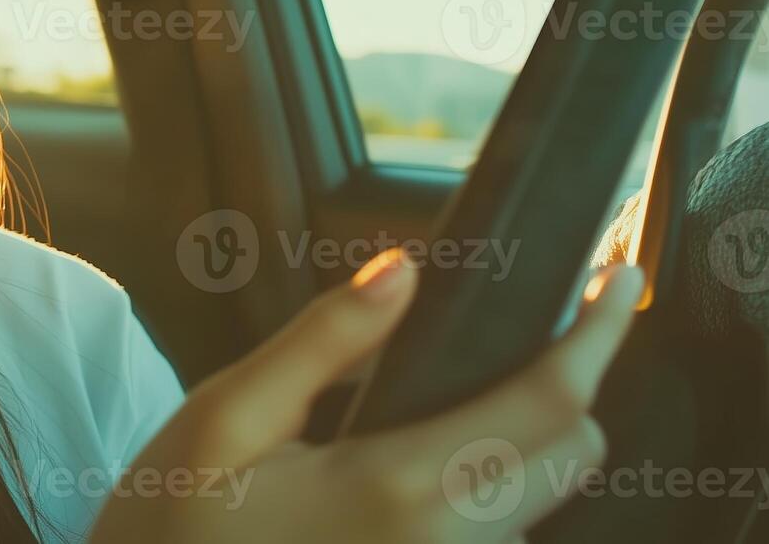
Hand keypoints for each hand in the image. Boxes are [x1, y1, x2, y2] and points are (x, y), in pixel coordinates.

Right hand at [89, 250, 643, 542]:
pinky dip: (487, 495)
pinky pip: (494, 542)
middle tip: (528, 332)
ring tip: (449, 404)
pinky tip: (414, 472)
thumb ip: (322, 341)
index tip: (617, 283)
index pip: (549, 403)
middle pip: (572, 456)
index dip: (599, 335)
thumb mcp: (225, 416)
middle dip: (568, 386)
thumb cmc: (171, 527)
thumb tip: (402, 271)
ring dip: (523, 446)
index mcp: (398, 486)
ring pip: (539, 505)